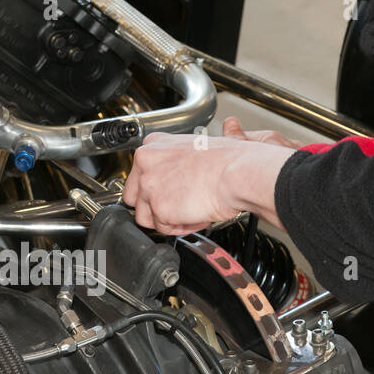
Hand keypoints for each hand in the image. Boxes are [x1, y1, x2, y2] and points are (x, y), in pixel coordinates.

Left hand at [123, 118, 297, 234]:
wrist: (239, 172)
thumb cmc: (228, 160)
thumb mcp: (195, 148)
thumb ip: (174, 161)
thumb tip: (174, 175)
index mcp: (153, 144)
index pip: (137, 174)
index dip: (155, 189)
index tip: (168, 193)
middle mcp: (146, 162)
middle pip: (134, 197)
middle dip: (154, 207)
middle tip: (177, 207)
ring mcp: (149, 185)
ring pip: (145, 217)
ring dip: (166, 220)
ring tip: (190, 212)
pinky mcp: (159, 207)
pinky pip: (162, 228)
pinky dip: (179, 228)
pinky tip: (196, 216)